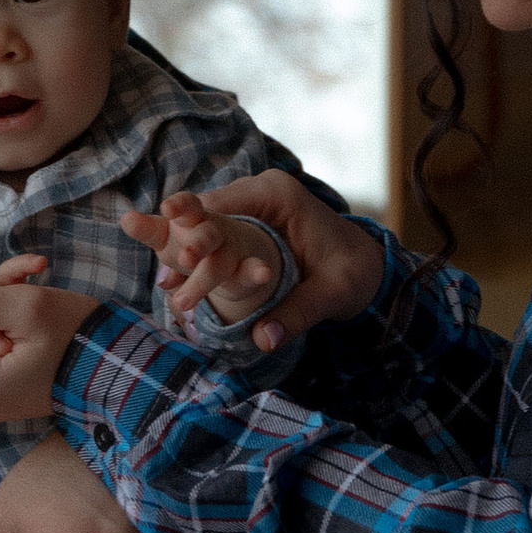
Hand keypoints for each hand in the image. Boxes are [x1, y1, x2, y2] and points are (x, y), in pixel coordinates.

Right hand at [123, 176, 384, 353]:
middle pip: (206, 212)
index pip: (225, 203)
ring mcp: (249, 207)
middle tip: (165, 277)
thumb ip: (297, 313)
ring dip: (182, 251)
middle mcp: (258, 192)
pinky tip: (174, 285)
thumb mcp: (332, 292)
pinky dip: (196, 258)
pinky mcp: (246, 225)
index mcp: (278, 194)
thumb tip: (262, 340)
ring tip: (164, 284)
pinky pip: (214, 236)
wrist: (367, 264)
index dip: (196, 227)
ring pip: (204, 225)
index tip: (180, 256)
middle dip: (181, 241)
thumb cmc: (353, 271)